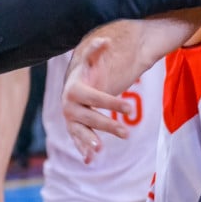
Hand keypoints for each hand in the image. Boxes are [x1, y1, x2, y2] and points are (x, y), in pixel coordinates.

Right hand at [63, 34, 140, 162]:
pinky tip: (90, 161)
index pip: (96, 98)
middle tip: (127, 133)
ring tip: (100, 151)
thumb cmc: (87, 73)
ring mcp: (70, 119)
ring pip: (80, 132)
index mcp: (74, 89)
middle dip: (107, 125)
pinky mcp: (73, 129)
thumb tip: (105, 40)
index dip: (113, 104)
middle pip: (90, 118)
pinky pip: (77, 141)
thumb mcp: (91, 61)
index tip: (131, 109)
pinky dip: (82, 150)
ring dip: (89, 142)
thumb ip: (96, 51)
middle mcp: (69, 106)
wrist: (73, 87)